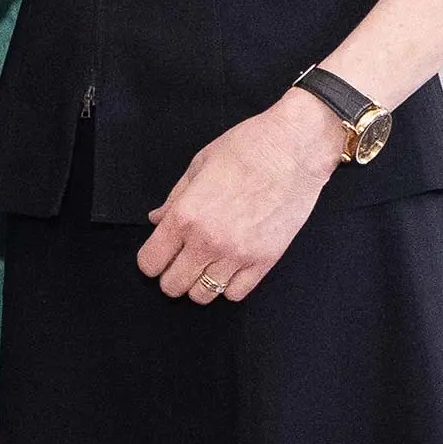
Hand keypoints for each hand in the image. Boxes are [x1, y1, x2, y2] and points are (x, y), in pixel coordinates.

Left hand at [136, 89, 343, 302]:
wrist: (292, 150)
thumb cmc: (245, 148)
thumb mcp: (198, 165)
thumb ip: (174, 198)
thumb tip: (157, 220)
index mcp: (186, 215)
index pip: (150, 262)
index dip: (149, 261)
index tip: (157, 254)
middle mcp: (208, 241)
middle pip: (172, 286)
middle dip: (170, 275)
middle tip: (179, 261)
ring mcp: (238, 255)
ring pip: (203, 295)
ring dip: (199, 283)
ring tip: (205, 264)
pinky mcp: (265, 261)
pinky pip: (236, 294)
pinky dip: (228, 285)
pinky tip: (230, 266)